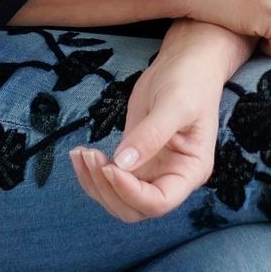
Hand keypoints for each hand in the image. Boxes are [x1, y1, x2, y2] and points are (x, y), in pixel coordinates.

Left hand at [69, 48, 224, 220]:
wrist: (185, 63)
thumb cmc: (189, 81)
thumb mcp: (174, 104)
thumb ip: (151, 134)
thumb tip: (123, 164)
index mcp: (190, 171)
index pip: (159, 202)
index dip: (131, 193)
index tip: (110, 167)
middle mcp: (171, 178)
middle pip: (134, 208)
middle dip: (108, 189)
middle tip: (90, 156)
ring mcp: (151, 171)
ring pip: (118, 199)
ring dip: (94, 183)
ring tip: (80, 153)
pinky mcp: (134, 159)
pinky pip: (110, 180)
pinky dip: (91, 173)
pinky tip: (81, 153)